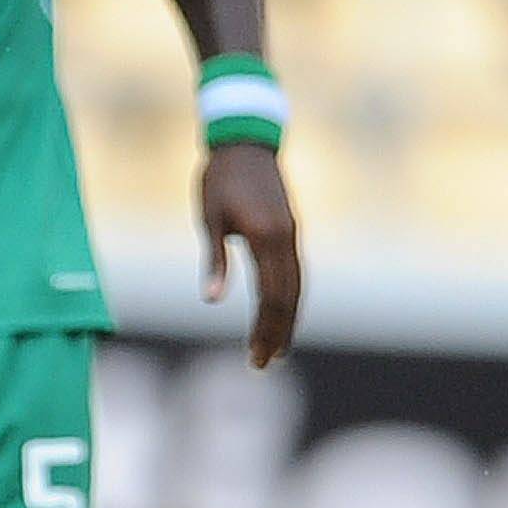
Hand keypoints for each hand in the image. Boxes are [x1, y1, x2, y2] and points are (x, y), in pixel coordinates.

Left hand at [200, 139, 299, 367]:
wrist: (244, 143)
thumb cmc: (218, 179)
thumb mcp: (209, 218)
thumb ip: (215, 260)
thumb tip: (212, 300)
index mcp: (266, 237)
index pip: (270, 296)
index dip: (264, 329)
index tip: (255, 356)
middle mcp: (286, 239)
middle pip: (289, 297)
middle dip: (278, 332)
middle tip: (264, 364)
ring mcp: (292, 234)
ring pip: (298, 286)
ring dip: (288, 318)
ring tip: (277, 348)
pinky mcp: (290, 230)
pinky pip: (296, 272)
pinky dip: (291, 297)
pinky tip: (282, 314)